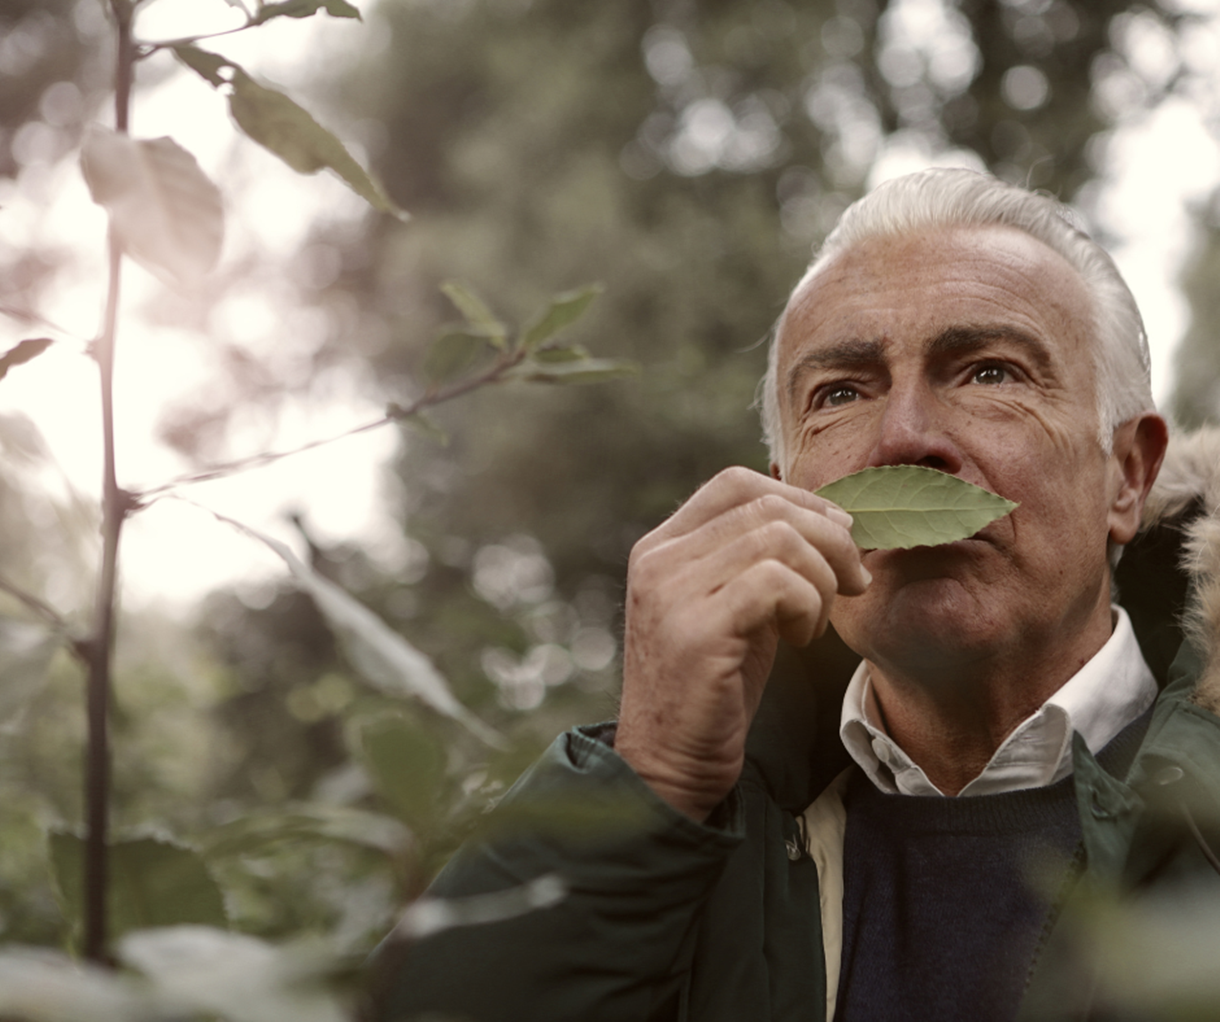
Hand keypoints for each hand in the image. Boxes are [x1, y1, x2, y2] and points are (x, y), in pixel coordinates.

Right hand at [614, 467, 869, 821]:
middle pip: (766, 504)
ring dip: (820, 579)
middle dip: (829, 539)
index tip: (836, 539)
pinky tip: (800, 639)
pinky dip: (806, 607)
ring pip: (778, 538)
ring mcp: (671, 591)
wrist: (669, 763)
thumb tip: (832, 518)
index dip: (799, 500)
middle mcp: (659, 558)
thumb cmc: (713, 687)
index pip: (736, 483)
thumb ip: (758, 560)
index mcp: (662, 546)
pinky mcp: (695, 630)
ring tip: (814, 622)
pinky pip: (776, 583)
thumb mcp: (733, 607)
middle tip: (851, 582)